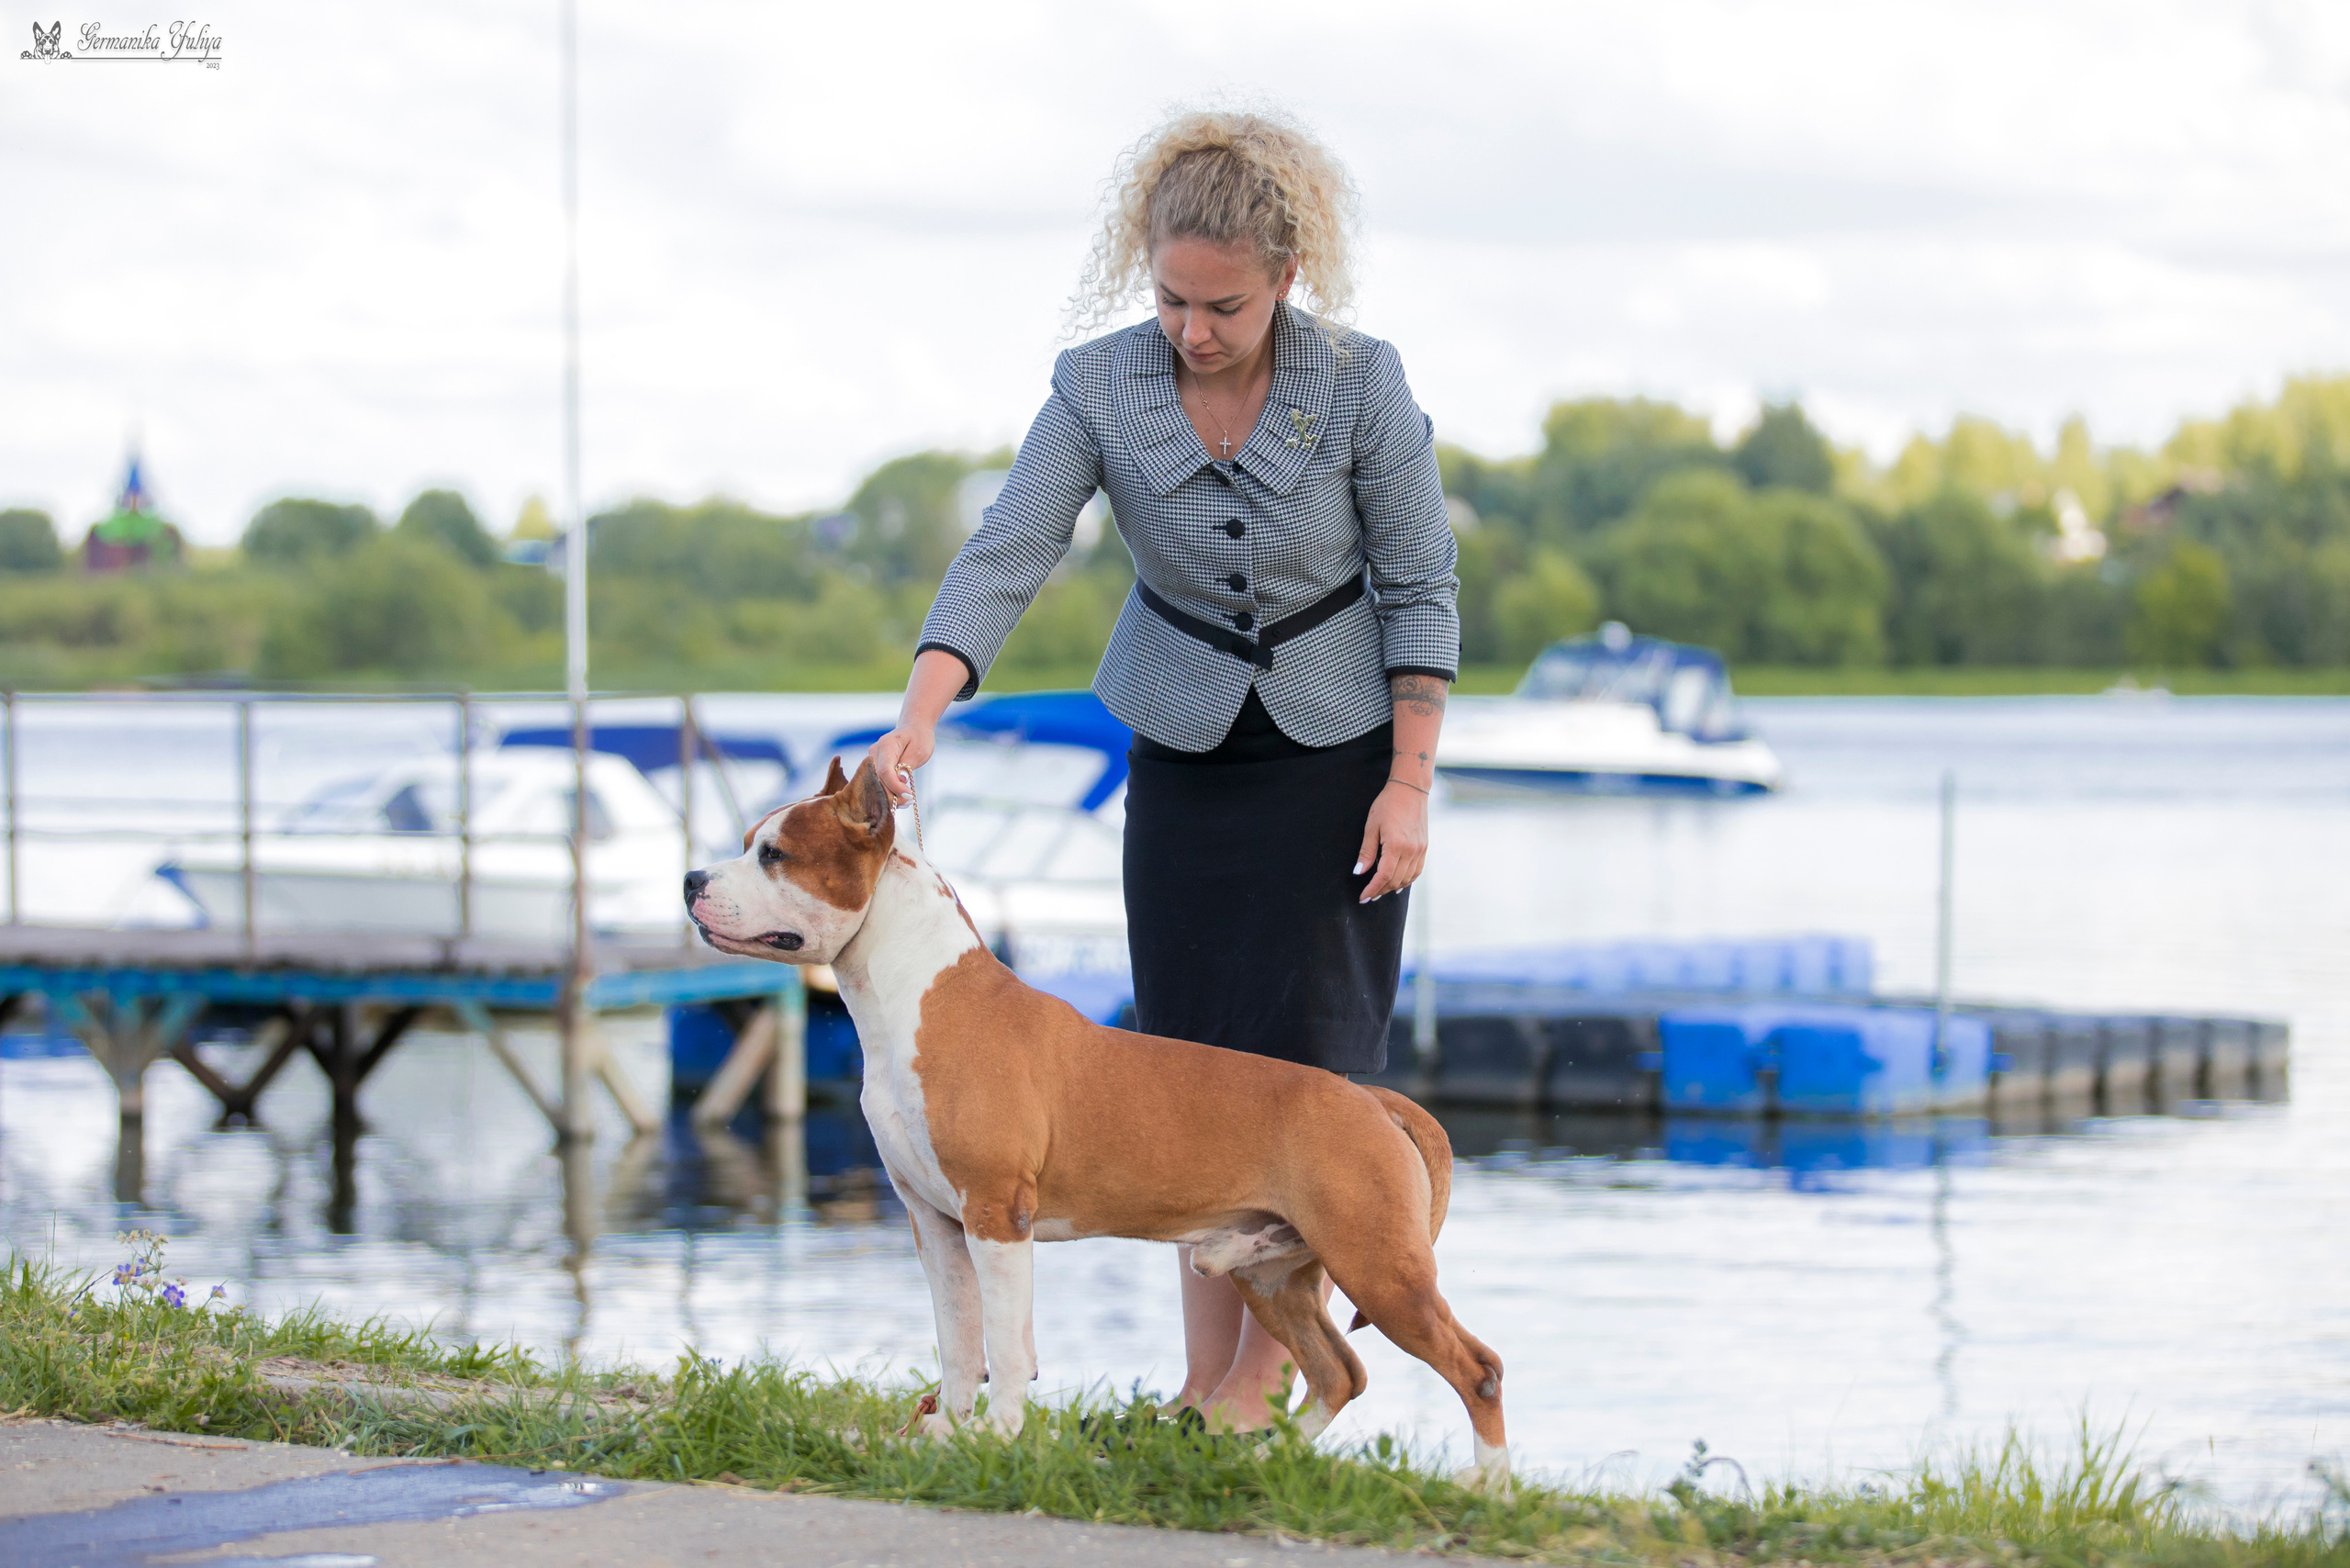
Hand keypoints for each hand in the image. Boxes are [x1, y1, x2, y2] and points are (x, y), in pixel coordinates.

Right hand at [866, 723, 934, 806]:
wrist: (914, 729)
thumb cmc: (919, 738)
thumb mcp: (919, 750)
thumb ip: (908, 765)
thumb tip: (900, 780)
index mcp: (886, 745)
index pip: (885, 770)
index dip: (895, 786)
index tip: (909, 795)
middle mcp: (874, 752)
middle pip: (878, 779)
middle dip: (892, 794)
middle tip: (909, 801)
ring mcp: (872, 760)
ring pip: (876, 783)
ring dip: (890, 796)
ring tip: (907, 801)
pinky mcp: (874, 767)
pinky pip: (879, 782)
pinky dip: (889, 792)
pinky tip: (901, 798)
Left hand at [1354, 779, 1428, 902]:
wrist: (1410, 790)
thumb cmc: (1387, 805)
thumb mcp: (1371, 827)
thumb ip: (1366, 852)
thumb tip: (1359, 872)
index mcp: (1395, 845)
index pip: (1383, 876)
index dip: (1372, 889)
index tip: (1363, 898)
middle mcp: (1411, 851)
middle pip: (1395, 880)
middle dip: (1380, 890)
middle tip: (1369, 895)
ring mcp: (1420, 850)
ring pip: (1407, 878)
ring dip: (1393, 887)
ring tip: (1381, 889)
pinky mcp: (1424, 847)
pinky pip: (1417, 871)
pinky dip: (1407, 880)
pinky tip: (1398, 882)